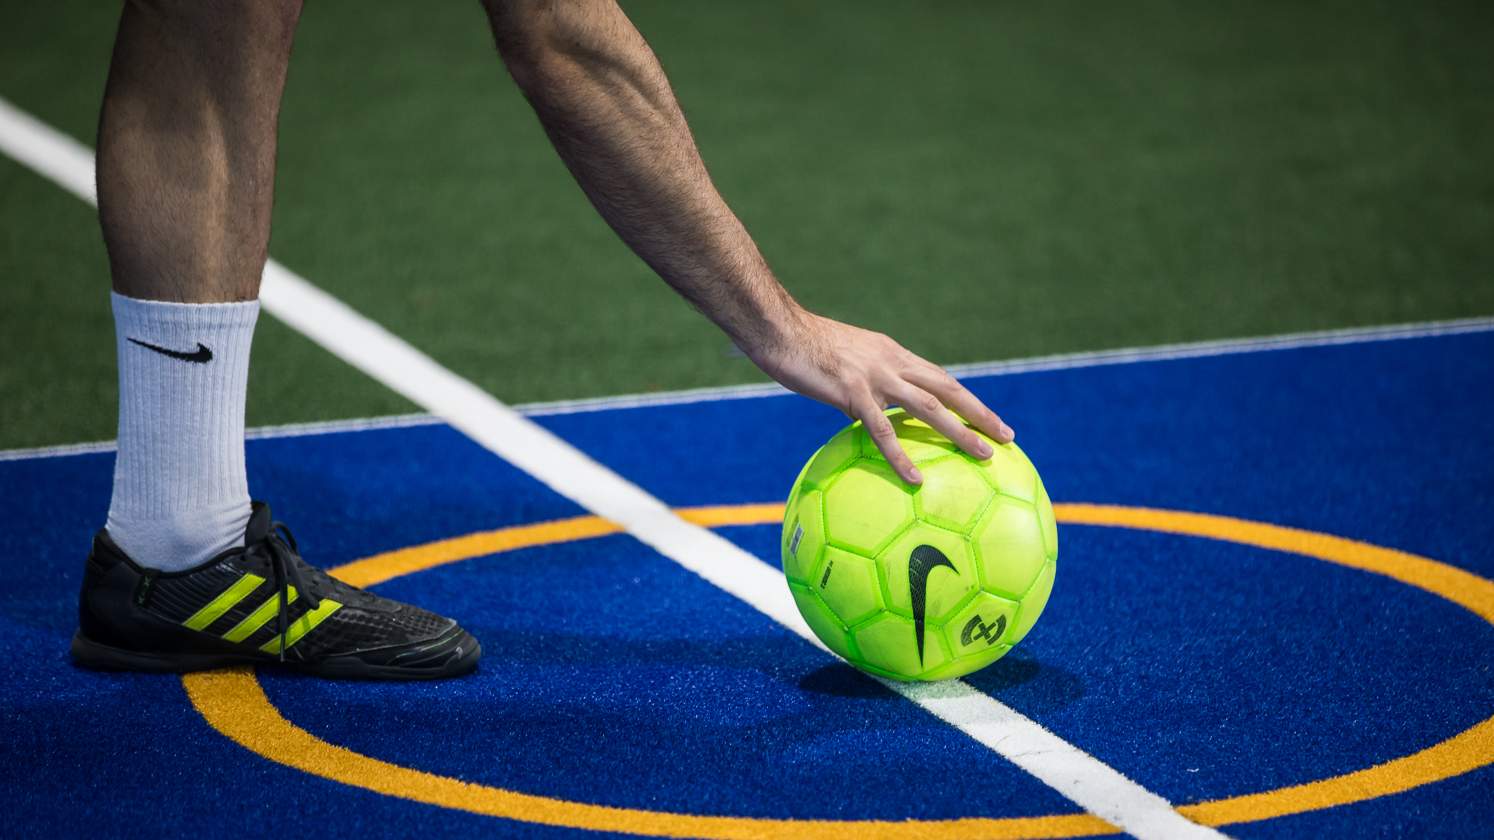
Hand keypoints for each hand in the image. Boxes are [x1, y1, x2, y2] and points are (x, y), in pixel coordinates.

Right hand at [748, 311, 1014, 483]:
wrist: (777, 328)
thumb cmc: (801, 347)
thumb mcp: (842, 364)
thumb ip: (860, 390)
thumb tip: (866, 420)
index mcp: (891, 353)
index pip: (938, 378)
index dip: (965, 398)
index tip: (988, 418)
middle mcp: (891, 361)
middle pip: (947, 389)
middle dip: (980, 413)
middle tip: (1007, 437)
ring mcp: (874, 375)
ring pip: (929, 407)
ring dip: (960, 432)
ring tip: (984, 455)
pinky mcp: (852, 391)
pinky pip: (882, 429)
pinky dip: (902, 455)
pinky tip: (915, 478)